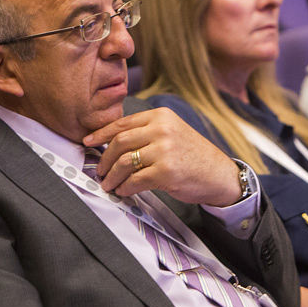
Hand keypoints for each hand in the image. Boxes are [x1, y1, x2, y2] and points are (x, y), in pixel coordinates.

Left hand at [83, 107, 241, 205]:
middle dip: (105, 159)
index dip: (101, 133)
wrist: (219, 175)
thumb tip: (110, 141)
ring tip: (109, 184)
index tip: (88, 142)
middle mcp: (162, 130)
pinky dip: (125, 187)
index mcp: (161, 116)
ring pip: (124, 162)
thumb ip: (145, 132)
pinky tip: (123, 190)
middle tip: (100, 170)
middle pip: (119, 142)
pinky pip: (135, 180)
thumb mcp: (171, 133)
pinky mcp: (166, 172)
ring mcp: (164, 150)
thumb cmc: (192, 156)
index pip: (123, 123)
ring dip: (112, 176)